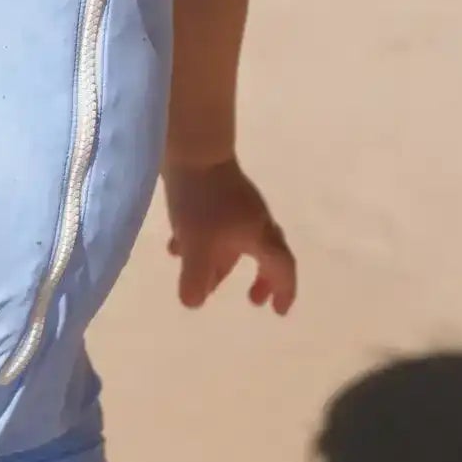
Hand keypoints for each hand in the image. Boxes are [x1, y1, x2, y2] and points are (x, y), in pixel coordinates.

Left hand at [165, 158, 296, 314]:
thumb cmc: (201, 203)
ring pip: (238, 241)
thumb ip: (196, 279)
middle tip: (252, 299)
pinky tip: (177, 248)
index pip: (282, 268)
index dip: (284, 291)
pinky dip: (204, 243)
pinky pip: (217, 227)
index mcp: (260, 235)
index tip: (278, 311)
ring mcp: (237, 206)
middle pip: (266, 254)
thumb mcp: (196, 247)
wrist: (192, 151)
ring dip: (225, 263)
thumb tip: (194, 302)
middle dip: (261, 279)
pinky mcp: (217, 195)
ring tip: (203, 280)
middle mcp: (256, 221)